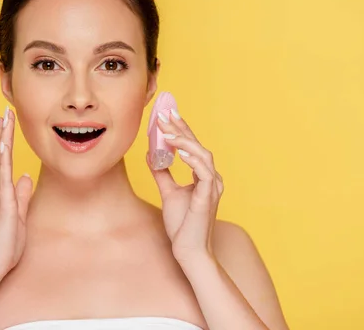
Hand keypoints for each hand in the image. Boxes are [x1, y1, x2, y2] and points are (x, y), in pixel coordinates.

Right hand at [0, 106, 32, 286]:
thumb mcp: (20, 218)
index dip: (6, 143)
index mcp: (3, 194)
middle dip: (3, 134)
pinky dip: (3, 162)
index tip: (7, 124)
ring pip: (1, 163)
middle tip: (3, 112)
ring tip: (2, 120)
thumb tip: (25, 177)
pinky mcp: (3, 206)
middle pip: (1, 157)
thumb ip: (21, 197)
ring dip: (2, 140)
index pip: (6, 163)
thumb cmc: (4, 248)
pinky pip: (3, 179)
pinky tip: (3, 147)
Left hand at [147, 108, 223, 265]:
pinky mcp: (207, 196)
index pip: (192, 146)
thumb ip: (162, 173)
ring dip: (184, 140)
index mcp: (203, 176)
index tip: (166, 114)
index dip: (180, 129)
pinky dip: (193, 159)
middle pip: (197, 145)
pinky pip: (203, 172)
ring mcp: (211, 186)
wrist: (187, 250)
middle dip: (180, 128)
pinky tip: (180, 152)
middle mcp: (211, 178)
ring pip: (202, 154)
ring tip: (167, 130)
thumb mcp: (168, 193)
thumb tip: (152, 155)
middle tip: (164, 113)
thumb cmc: (182, 224)